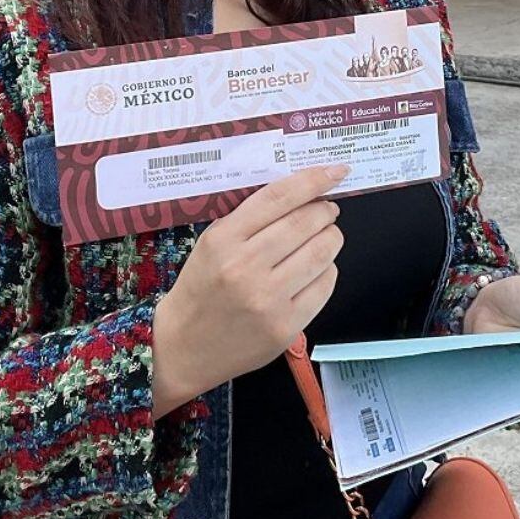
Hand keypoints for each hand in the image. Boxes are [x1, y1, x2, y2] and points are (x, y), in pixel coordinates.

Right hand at [151, 165, 347, 417]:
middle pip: (306, 223)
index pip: (278, 198)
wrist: (184, 347)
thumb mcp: (211, 243)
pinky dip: (327, 270)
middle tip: (327, 209)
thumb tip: (301, 193)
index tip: (335, 171)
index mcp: (223, 240)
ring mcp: (267, 300)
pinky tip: (316, 269)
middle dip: (325, 210)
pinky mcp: (285, 326)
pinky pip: (324, 286)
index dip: (313, 180)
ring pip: (321, 252)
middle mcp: (245, 268)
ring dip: (331, 237)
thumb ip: (249, 218)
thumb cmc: (200, 289)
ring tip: (325, 236)